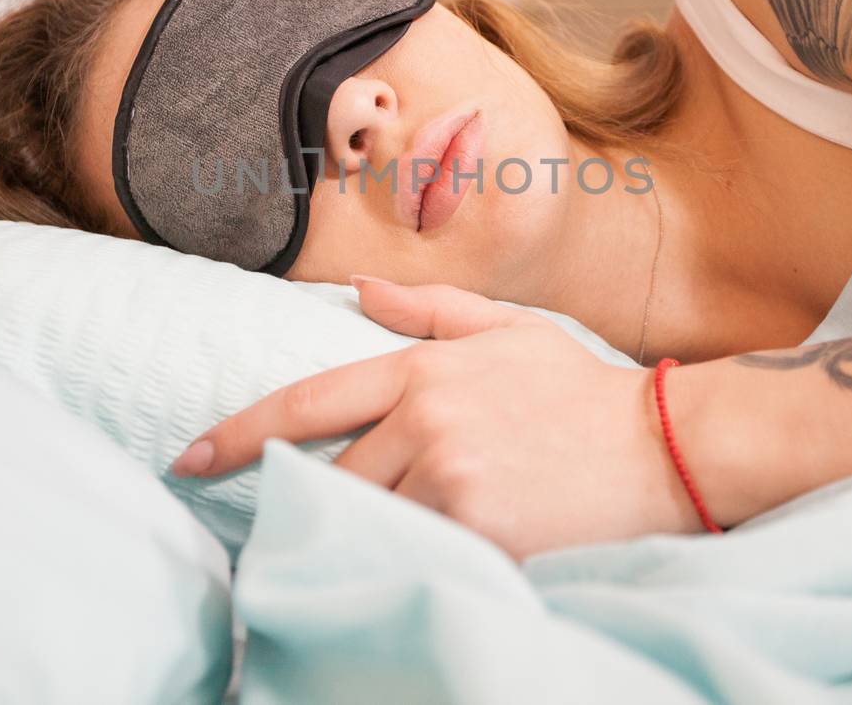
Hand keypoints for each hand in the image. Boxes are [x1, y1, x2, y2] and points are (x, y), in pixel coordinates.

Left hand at [169, 277, 709, 560]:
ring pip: (370, 519)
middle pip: (333, 476)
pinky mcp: (477, 530)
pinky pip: (414, 553)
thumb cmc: (581, 392)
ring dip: (367, 533)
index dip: (238, 434)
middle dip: (321, 501)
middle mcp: (425, 420)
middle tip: (310, 523)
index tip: (189, 460)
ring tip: (373, 542)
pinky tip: (415, 564)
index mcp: (422, 369)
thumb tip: (358, 288)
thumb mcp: (508, 330)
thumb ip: (430, 312)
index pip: (307, 404)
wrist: (662, 447)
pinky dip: (407, 559)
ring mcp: (449, 477)